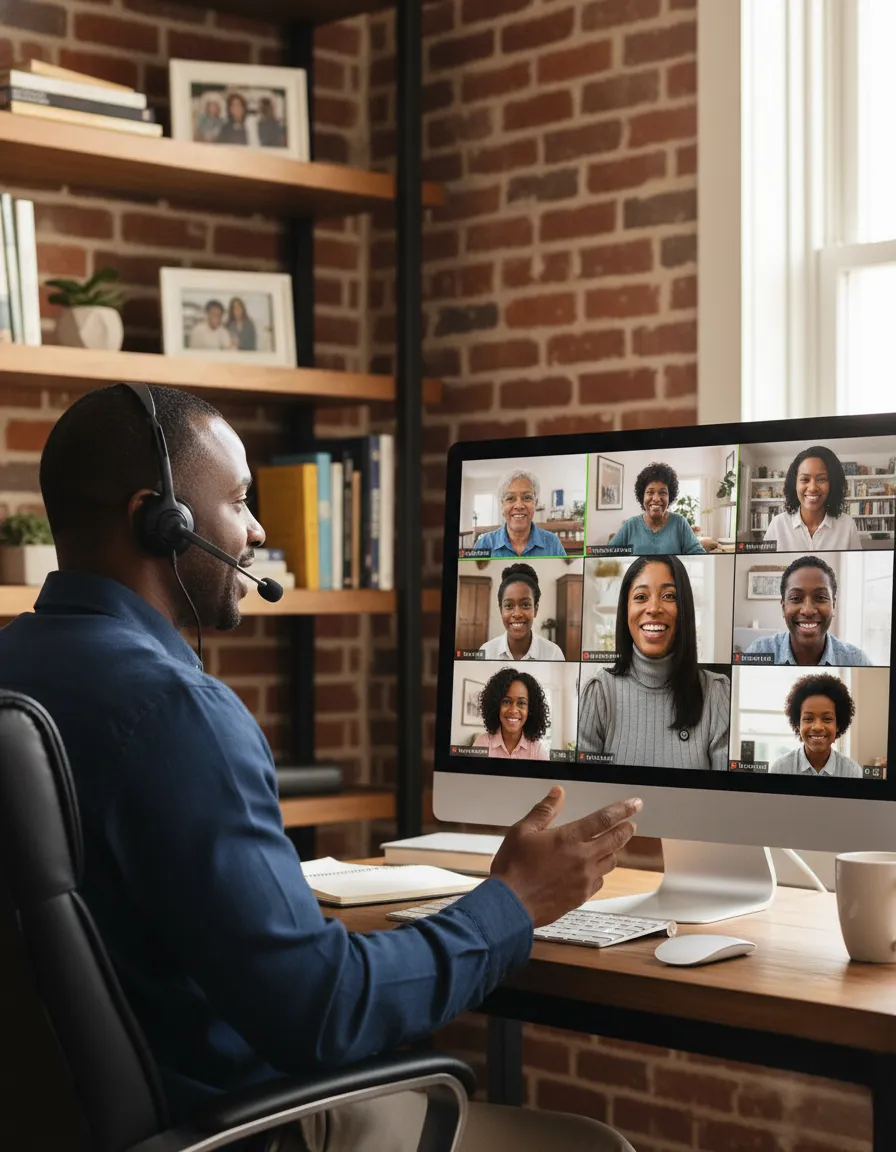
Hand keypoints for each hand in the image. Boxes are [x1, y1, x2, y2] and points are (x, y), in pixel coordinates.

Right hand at [490, 787, 641, 927]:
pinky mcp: (581, 896)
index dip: (623, 809)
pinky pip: (600, 881)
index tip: (635, 805)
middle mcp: (582, 858)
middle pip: (616, 840)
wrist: (510, 905)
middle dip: (626, 829)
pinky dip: (600, 872)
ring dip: (613, 851)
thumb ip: (544, 811)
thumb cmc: (513, 868)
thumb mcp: (522, 831)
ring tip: (609, 846)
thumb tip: (557, 794)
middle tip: (630, 824)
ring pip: (611, 862)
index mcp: (569, 838)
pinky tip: (592, 870)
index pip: (604, 819)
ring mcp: (584, 879)